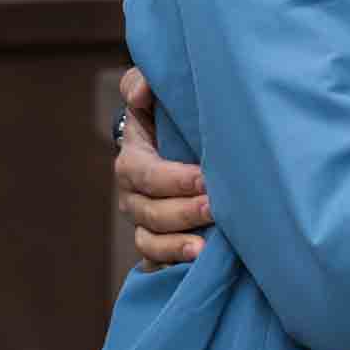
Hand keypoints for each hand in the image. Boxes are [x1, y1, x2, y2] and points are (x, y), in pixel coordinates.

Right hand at [116, 65, 211, 266]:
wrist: (179, 139)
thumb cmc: (170, 111)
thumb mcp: (155, 91)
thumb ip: (142, 84)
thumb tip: (140, 92)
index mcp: (133, 158)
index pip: (144, 173)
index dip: (172, 179)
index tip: (205, 178)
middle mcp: (134, 194)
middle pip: (150, 211)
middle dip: (183, 212)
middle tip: (215, 208)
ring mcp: (145, 220)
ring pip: (151, 240)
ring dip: (177, 245)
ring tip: (205, 248)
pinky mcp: (159, 239)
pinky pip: (157, 260)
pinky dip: (173, 264)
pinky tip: (199, 266)